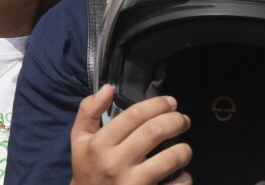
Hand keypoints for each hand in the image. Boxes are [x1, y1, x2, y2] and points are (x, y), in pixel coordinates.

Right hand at [70, 84, 191, 184]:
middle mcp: (115, 163)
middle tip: (183, 120)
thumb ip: (88, 110)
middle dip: (176, 121)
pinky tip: (181, 174)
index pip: (134, 115)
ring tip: (185, 149)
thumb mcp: (79, 140)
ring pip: (170, 159)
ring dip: (184, 150)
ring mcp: (131, 184)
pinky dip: (184, 178)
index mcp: (100, 145)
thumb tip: (108, 88)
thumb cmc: (88, 169)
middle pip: (154, 132)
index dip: (157, 104)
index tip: (171, 102)